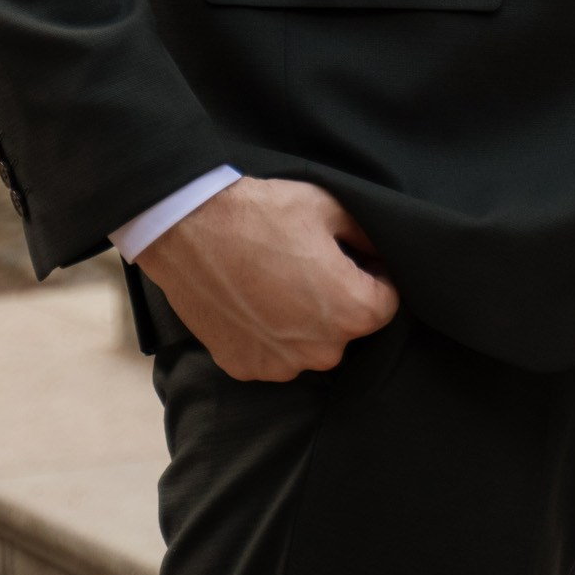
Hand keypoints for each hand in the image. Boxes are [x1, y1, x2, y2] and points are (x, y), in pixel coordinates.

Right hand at [138, 174, 398, 381]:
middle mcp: (322, 350)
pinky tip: (254, 299)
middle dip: (339, 300)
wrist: (188, 229)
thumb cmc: (261, 214)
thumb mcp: (329, 206)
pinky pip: (275, 354)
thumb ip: (368, 235)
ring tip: (278, 281)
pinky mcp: (246, 367)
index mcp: (351, 311)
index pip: (387, 303)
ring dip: (305, 321)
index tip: (354, 258)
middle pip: (349, 328)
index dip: (375, 275)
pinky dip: (270, 333)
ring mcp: (281, 365)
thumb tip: (382, 250)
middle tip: (309, 265)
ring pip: (311, 344)